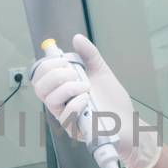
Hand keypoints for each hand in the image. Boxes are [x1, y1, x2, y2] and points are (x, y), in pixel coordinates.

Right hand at [31, 34, 160, 167]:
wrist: (128, 122)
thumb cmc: (113, 101)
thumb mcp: (101, 72)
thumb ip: (89, 55)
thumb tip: (77, 38)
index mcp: (62, 88)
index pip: (40, 75)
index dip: (47, 64)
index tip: (64, 60)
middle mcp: (60, 102)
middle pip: (39, 87)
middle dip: (55, 73)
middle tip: (74, 73)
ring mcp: (65, 116)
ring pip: (49, 99)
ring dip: (68, 87)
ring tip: (86, 87)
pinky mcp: (73, 129)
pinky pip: (65, 114)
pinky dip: (76, 102)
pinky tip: (88, 100)